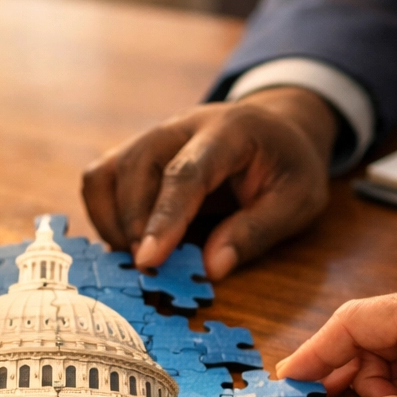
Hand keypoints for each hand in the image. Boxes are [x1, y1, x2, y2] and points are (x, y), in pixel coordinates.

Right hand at [81, 86, 334, 277]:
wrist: (274, 131)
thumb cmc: (287, 169)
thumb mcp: (297, 201)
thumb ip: (256, 232)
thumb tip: (211, 269)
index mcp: (229, 131)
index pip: (185, 173)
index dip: (164, 218)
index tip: (148, 261)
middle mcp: (180, 127)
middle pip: (136, 166)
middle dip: (133, 224)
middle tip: (151, 269)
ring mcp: (151, 139)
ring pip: (106, 174)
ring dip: (112, 223)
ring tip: (140, 256)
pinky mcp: (133, 156)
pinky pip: (99, 182)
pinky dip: (103, 217)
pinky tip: (129, 242)